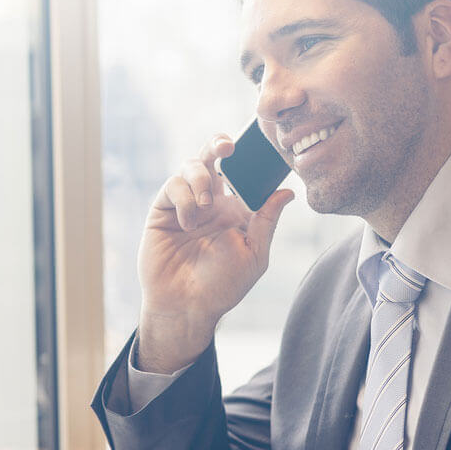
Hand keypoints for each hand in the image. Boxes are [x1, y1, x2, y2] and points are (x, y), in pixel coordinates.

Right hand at [134, 134, 294, 372]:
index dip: (251, 158)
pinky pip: (172, 185)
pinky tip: (188, 223)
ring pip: (192, 164)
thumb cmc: (223, 285)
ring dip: (201, 178)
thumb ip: (266, 221)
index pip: (244, 172)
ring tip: (205, 205)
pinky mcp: (163, 209)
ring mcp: (186, 203)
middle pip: (214, 156)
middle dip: (220, 143)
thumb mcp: (254, 254)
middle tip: (228, 147)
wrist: (186, 305)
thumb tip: (287, 191)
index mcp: (237, 208)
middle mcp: (212, 200)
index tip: (260, 150)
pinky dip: (183, 198)